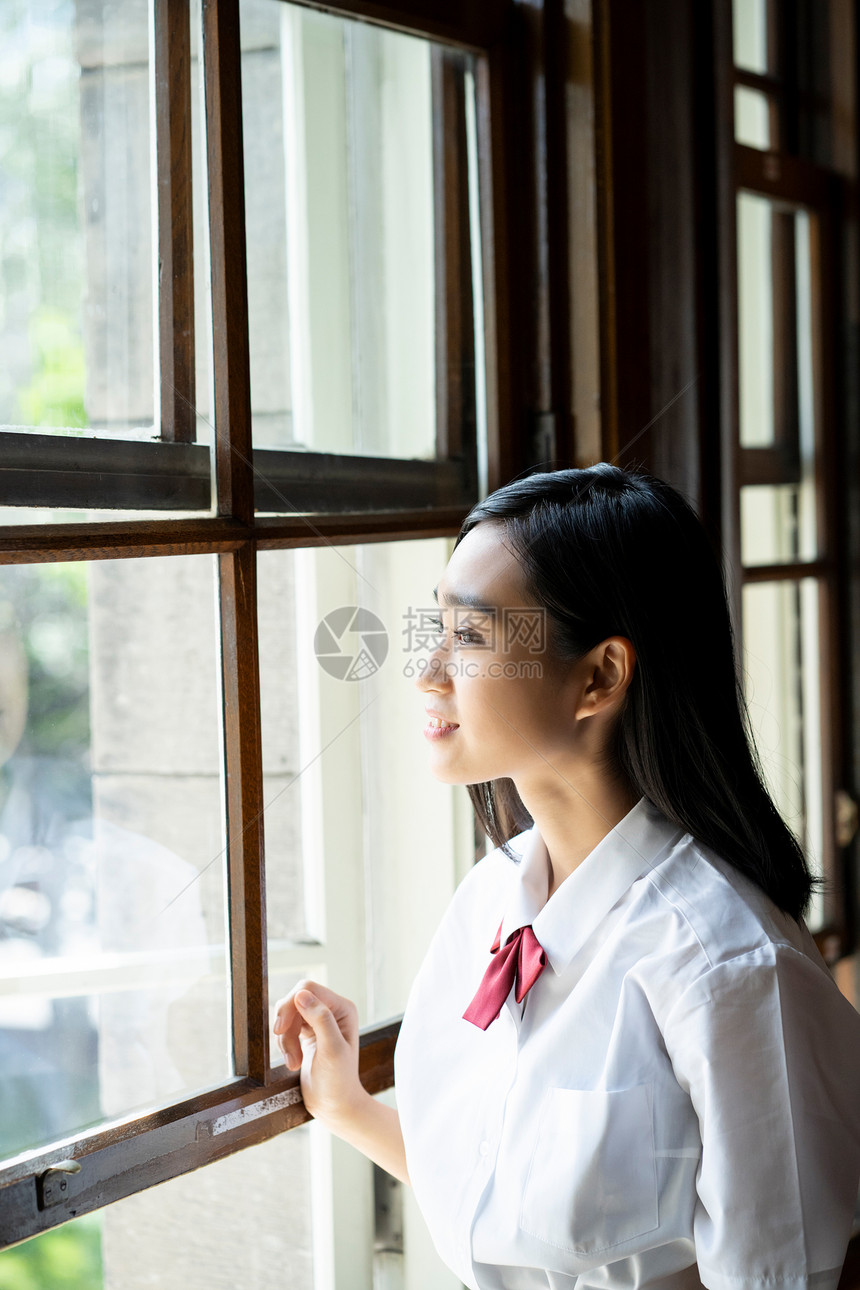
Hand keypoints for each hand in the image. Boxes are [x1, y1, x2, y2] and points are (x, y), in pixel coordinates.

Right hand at [272, 979, 364, 1126]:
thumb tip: (301, 994)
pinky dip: (284, 1044)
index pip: (308, 989)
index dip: (290, 1005)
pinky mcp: (307, 1033)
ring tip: (293, 1063)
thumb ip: (320, 1019)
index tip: (280, 1030)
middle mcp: (332, 1010)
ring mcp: (319, 1020)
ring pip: (288, 1014)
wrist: (334, 1106)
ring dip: (285, 1040)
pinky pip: (286, 1027)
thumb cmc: (338, 1082)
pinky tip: (293, 1062)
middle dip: (287, 1027)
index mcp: (343, 1008)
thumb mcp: (332, 1050)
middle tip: (288, 1052)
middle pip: (295, 1000)